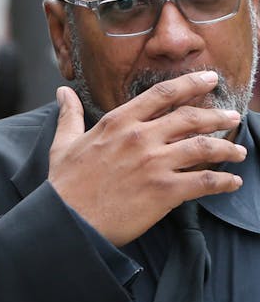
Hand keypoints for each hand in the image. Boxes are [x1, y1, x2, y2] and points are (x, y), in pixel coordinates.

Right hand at [49, 70, 246, 245]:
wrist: (65, 221)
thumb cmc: (64, 185)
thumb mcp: (62, 144)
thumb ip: (69, 116)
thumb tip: (62, 92)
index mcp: (119, 123)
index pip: (164, 94)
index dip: (192, 83)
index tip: (210, 79)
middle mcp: (141, 138)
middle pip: (192, 117)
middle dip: (218, 116)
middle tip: (233, 117)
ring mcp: (155, 164)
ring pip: (205, 147)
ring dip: (228, 148)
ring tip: (239, 151)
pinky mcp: (165, 191)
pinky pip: (205, 182)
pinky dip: (224, 182)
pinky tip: (232, 183)